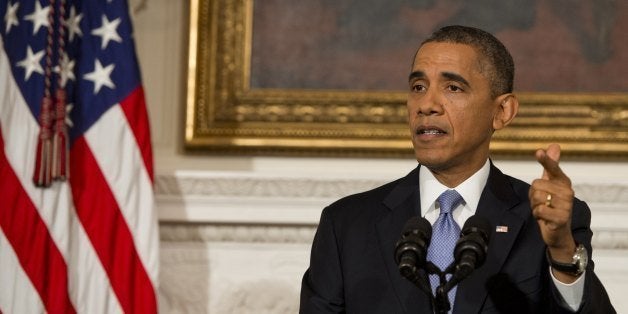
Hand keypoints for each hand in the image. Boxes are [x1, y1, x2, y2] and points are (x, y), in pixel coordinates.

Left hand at [529, 144, 577, 279]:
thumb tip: (554, 145)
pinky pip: (539, 210)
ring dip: (535, 206)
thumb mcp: (550, 185)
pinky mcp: (561, 218)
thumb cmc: (552, 206)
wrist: (558, 232)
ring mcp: (566, 205)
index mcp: (563, 182)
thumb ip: (551, 167)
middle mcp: (567, 192)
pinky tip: (545, 218)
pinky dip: (537, 215)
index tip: (538, 151)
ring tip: (544, 210)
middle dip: (533, 196)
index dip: (546, 160)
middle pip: (536, 185)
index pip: (553, 168)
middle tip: (542, 203)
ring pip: (536, 198)